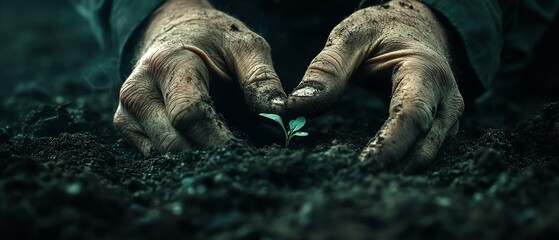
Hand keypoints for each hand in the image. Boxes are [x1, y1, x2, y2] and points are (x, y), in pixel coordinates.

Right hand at [113, 0, 285, 153]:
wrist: (176, 31)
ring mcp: (128, 108)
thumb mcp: (245, 47)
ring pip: (162, 154)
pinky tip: (201, 145)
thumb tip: (280, 114)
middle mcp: (139, 88)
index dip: (219, 140)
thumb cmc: (215, 41)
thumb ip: (262, 79)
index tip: (247, 151)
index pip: (189, 115)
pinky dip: (181, 157)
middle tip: (240, 155)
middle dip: (210, 155)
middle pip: (174, 142)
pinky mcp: (125, 123)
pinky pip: (154, 155)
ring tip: (224, 148)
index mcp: (169, 64)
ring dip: (196, 159)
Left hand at [287, 0, 463, 170]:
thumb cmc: (382, 31)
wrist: (415, 27)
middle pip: (423, 144)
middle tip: (355, 185)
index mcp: (425, 72)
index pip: (410, 117)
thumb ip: (327, 69)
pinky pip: (425, 151)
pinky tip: (376, 174)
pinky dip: (403, 164)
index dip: (388, 146)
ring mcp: (448, 116)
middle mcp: (446, 98)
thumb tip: (296, 106)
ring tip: (362, 184)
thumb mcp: (351, 37)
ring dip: (399, 171)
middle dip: (393, 167)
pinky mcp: (441, 127)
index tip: (360, 168)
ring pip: (428, 154)